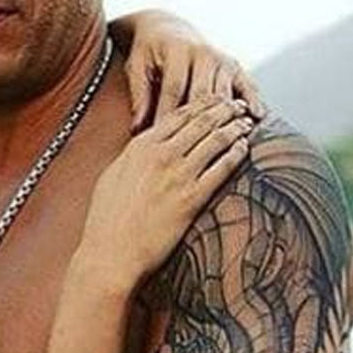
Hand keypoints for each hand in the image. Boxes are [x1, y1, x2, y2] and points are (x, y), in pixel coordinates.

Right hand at [81, 96, 252, 280]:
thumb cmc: (106, 221)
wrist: (110, 253)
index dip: (200, 104)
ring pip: (214, 139)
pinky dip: (236, 153)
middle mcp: (160, 155)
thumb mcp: (112, 177)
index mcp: (139, 147)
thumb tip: (142, 147)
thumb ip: (132, 157)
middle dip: (223, 108)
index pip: (177, 114)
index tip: (213, 99)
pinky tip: (244, 147)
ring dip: (234, 127)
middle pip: (200, 121)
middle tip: (238, 104)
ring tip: (246, 122)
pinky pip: (221, 168)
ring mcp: (177, 175)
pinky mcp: (192, 198)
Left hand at [109, 9, 265, 130]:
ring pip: (225, 95)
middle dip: (197, 124)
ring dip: (225, 118)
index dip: (168, 116)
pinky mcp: (235, 67)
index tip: (161, 141)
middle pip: (204, 95)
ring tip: (224, 144)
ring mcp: (222, 60)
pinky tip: (257, 118)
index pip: (175, 90)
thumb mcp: (138, 67)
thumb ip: (140, 97)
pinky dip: (253, 102)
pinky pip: (247, 86)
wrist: (168, 29)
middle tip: (192, 151)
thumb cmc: (150, 52)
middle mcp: (204, 54)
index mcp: (178, 51)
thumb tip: (138, 129)